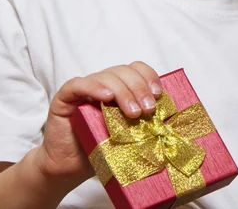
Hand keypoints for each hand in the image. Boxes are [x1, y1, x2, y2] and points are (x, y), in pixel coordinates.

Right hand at [32, 62, 162, 187]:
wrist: (70, 168)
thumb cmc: (102, 150)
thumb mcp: (130, 133)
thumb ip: (145, 120)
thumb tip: (172, 119)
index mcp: (119, 87)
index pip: (136, 69)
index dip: (149, 77)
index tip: (158, 94)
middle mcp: (102, 83)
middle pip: (123, 72)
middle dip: (139, 88)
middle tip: (148, 109)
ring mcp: (83, 89)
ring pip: (105, 77)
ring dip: (122, 92)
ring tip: (133, 112)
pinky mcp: (64, 98)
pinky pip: (78, 85)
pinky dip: (93, 87)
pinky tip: (106, 97)